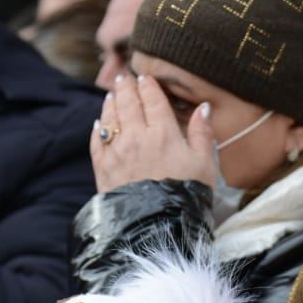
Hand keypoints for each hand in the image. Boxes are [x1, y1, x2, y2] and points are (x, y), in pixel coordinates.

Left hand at [91, 74, 216, 193]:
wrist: (158, 224)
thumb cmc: (187, 194)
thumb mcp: (205, 164)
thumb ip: (203, 133)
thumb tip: (203, 108)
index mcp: (163, 133)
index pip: (153, 99)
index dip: (149, 86)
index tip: (146, 78)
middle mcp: (136, 136)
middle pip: (128, 103)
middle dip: (126, 87)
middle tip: (124, 78)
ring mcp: (117, 151)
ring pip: (110, 118)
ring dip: (111, 103)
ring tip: (112, 95)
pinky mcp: (103, 167)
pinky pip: (97, 141)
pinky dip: (98, 129)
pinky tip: (100, 124)